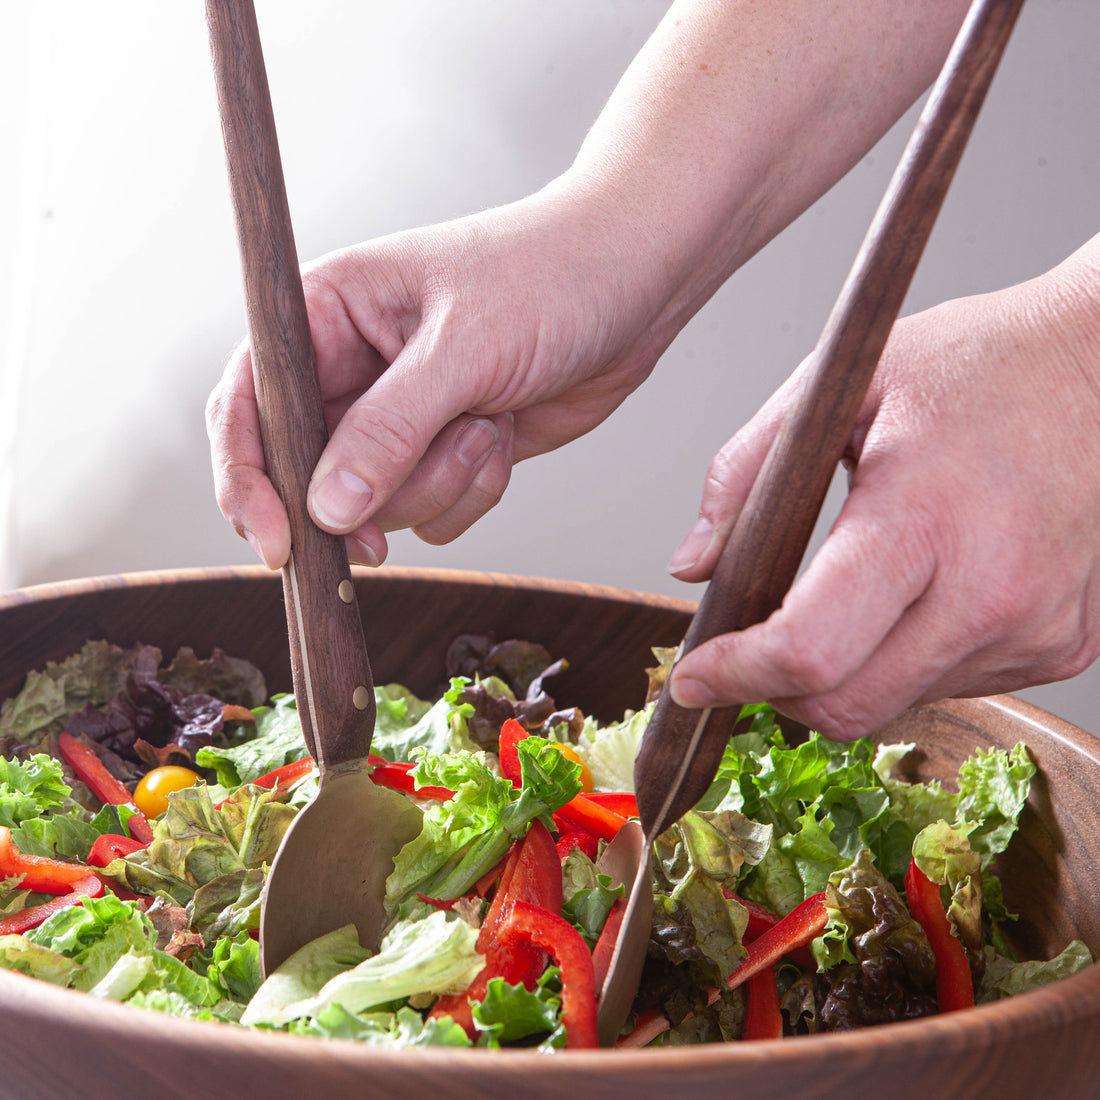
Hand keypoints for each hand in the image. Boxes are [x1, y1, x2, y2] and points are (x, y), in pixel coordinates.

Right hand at [208, 0, 966, 570]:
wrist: (637, 286)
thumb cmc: (550, 278)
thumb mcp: (464, 348)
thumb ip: (389, 430)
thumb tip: (324, 509)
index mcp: (325, 315)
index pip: (247, 405)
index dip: (249, 478)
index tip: (279, 541)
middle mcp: (352, 371)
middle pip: (311, 475)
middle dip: (374, 490)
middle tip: (427, 469)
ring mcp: (401, 419)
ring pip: (377, 507)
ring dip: (438, 483)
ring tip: (486, 424)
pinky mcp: (445, 453)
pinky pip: (431, 513)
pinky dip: (471, 491)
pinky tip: (503, 437)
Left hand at [666, 236, 1099, 737]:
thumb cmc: (975, 365)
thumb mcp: (838, 384)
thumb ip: (746, 473)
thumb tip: (693, 566)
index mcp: (923, 515)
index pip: (812, 646)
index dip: (737, 675)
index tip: (694, 677)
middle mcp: (990, 589)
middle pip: (846, 705)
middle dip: (775, 690)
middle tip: (745, 651)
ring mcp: (1033, 627)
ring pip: (893, 704)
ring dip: (841, 674)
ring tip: (839, 598)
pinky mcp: (1060, 646)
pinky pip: (946, 685)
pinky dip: (901, 662)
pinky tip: (909, 596)